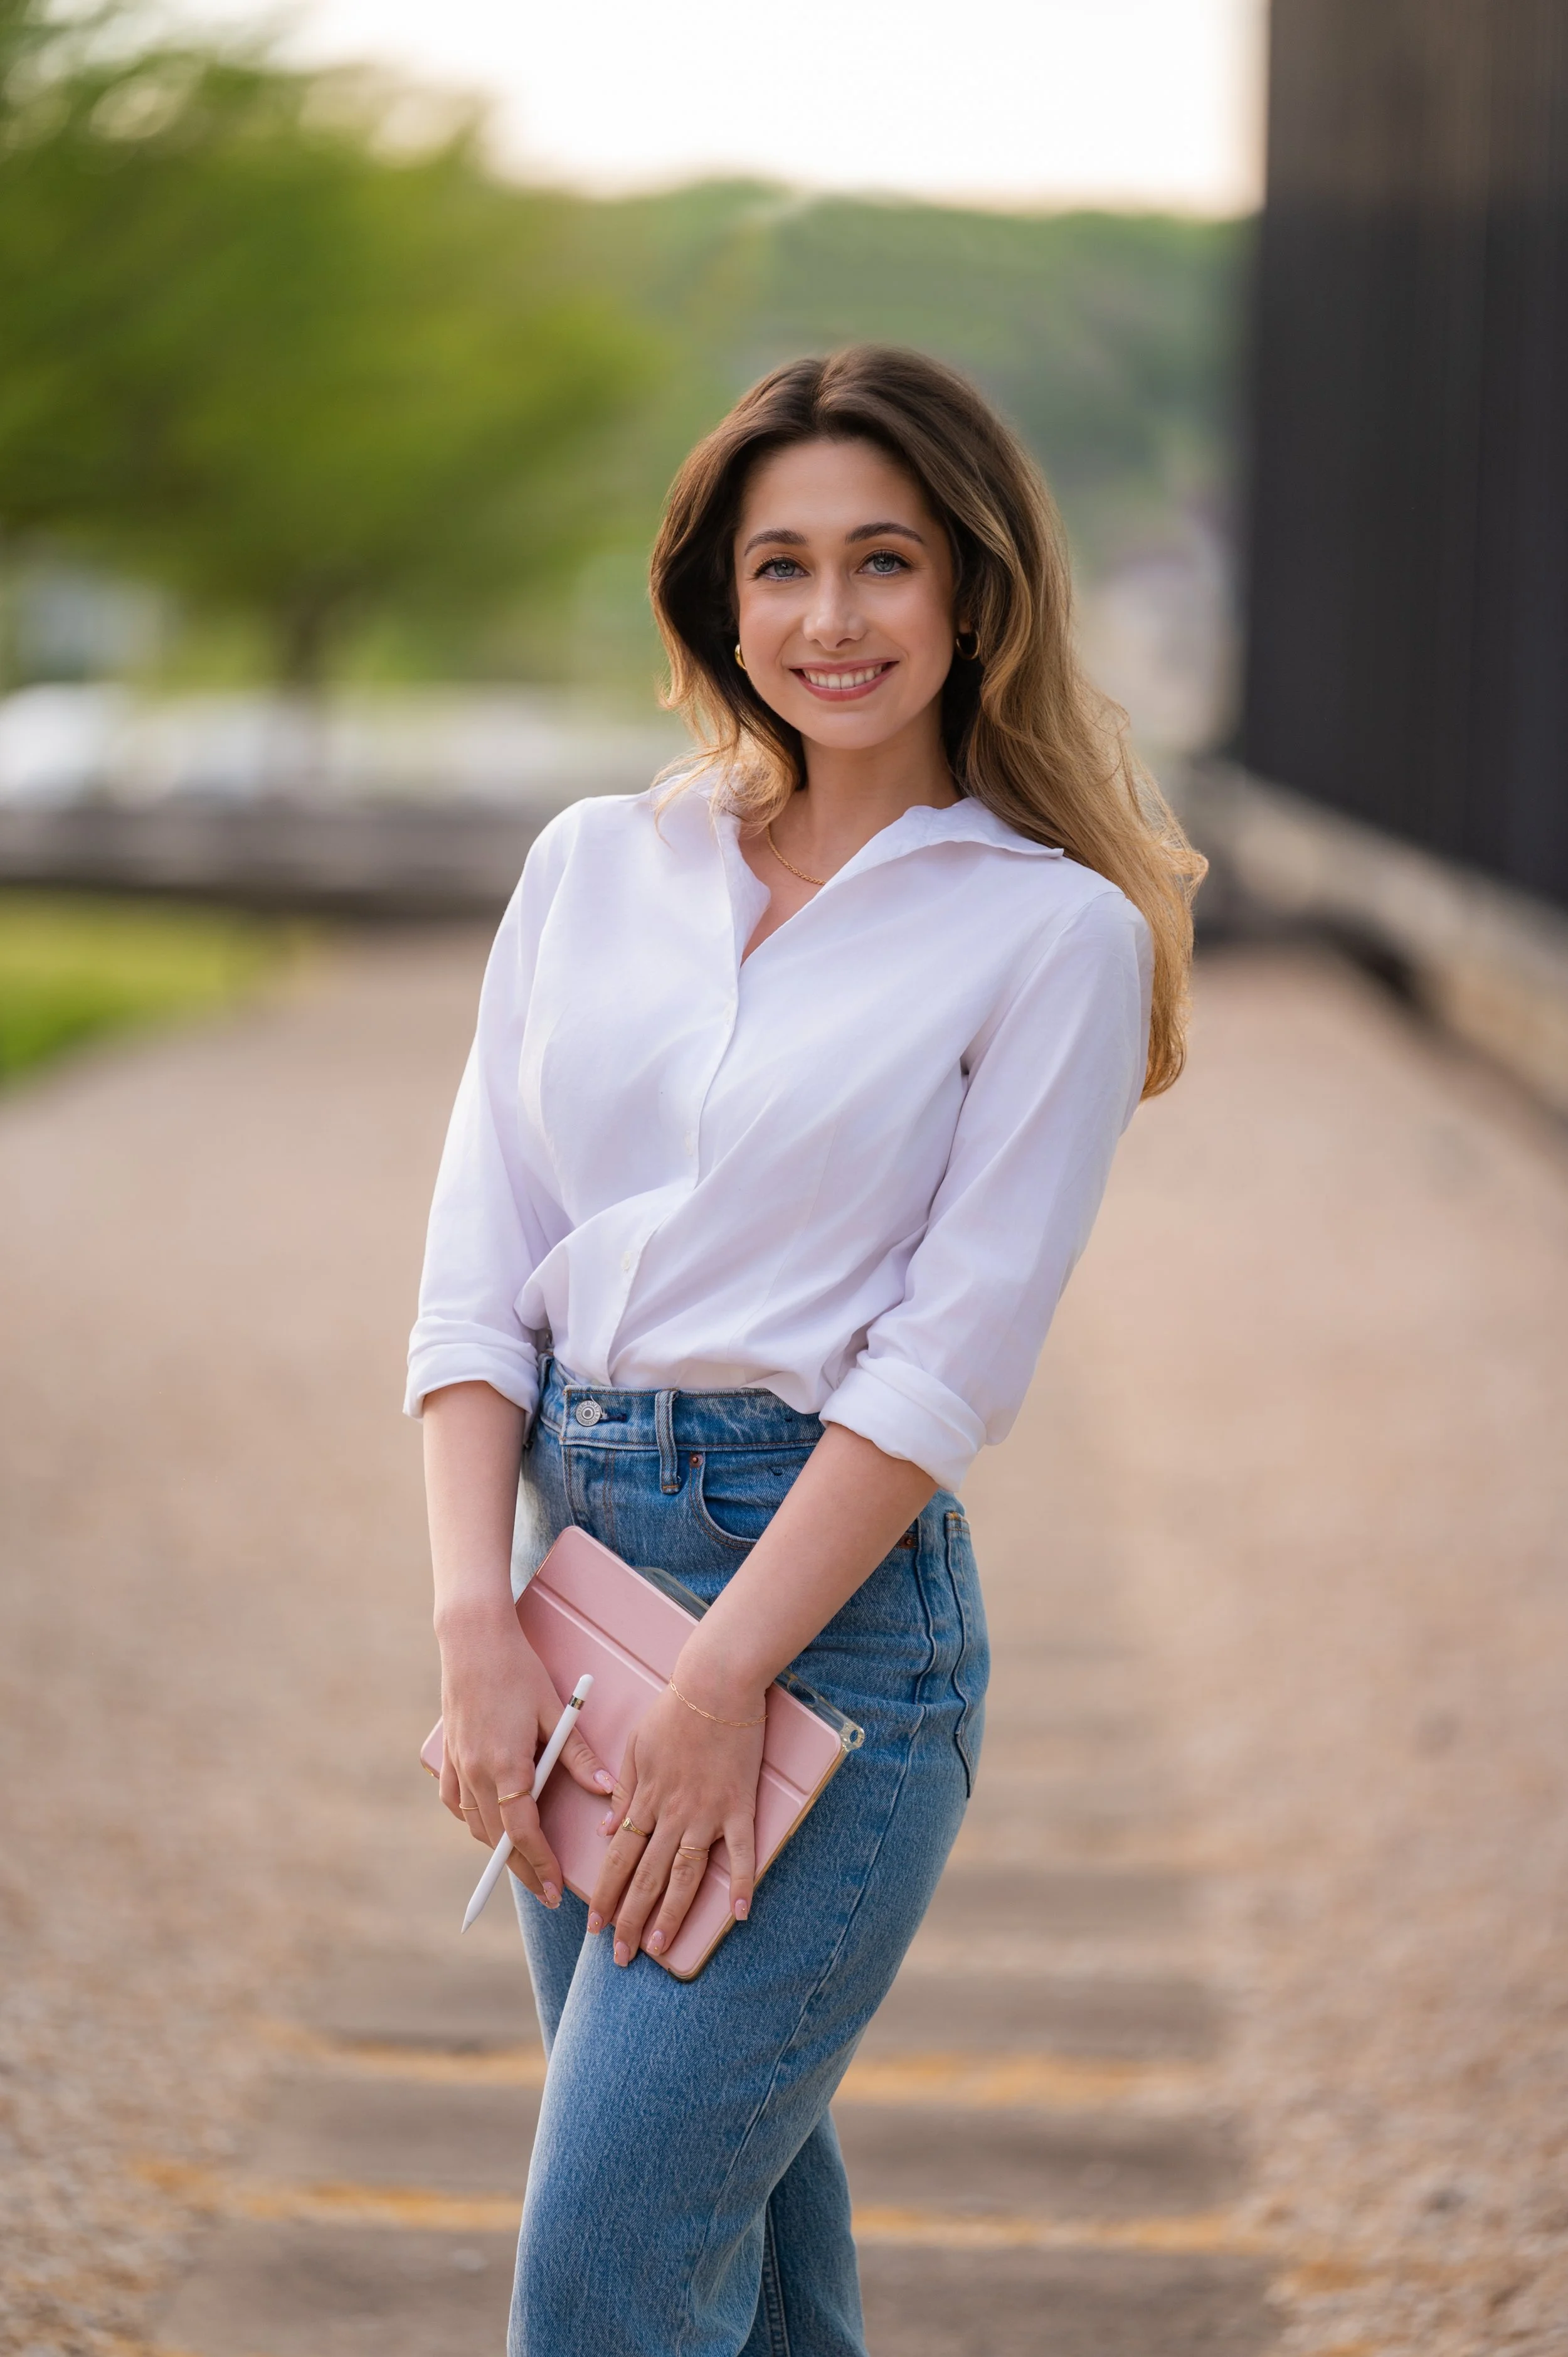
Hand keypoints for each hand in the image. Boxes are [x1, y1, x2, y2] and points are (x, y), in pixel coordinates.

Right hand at [438, 1603, 613, 1903]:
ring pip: (475, 1825)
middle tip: (547, 1893)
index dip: (541, 1865)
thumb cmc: (518, 1669)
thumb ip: (578, 1755)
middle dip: (522, 1870)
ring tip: (523, 1864)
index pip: (524, 1832)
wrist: (472, 1638)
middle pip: (498, 1839)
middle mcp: (475, 1771)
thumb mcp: (555, 1711)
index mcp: (505, 1764)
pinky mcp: (447, 1755)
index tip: (557, 1889)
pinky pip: (455, 1803)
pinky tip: (487, 1825)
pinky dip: (473, 1820)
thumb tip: (607, 1789)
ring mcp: (457, 1765)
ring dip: (498, 1849)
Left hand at [588, 1674, 764, 1964]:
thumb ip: (622, 1791)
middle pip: (647, 1876)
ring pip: (684, 1874)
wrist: (716, 1683)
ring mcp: (706, 1813)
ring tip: (657, 1947)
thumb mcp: (635, 1746)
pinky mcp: (739, 1805)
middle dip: (629, 1919)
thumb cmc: (675, 1709)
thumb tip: (608, 1831)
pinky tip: (738, 1914)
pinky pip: (741, 1852)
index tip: (594, 1926)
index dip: (605, 1894)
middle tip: (620, 1957)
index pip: (619, 1858)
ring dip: (669, 1914)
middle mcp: (671, 1813)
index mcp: (644, 1798)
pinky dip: (740, 1883)